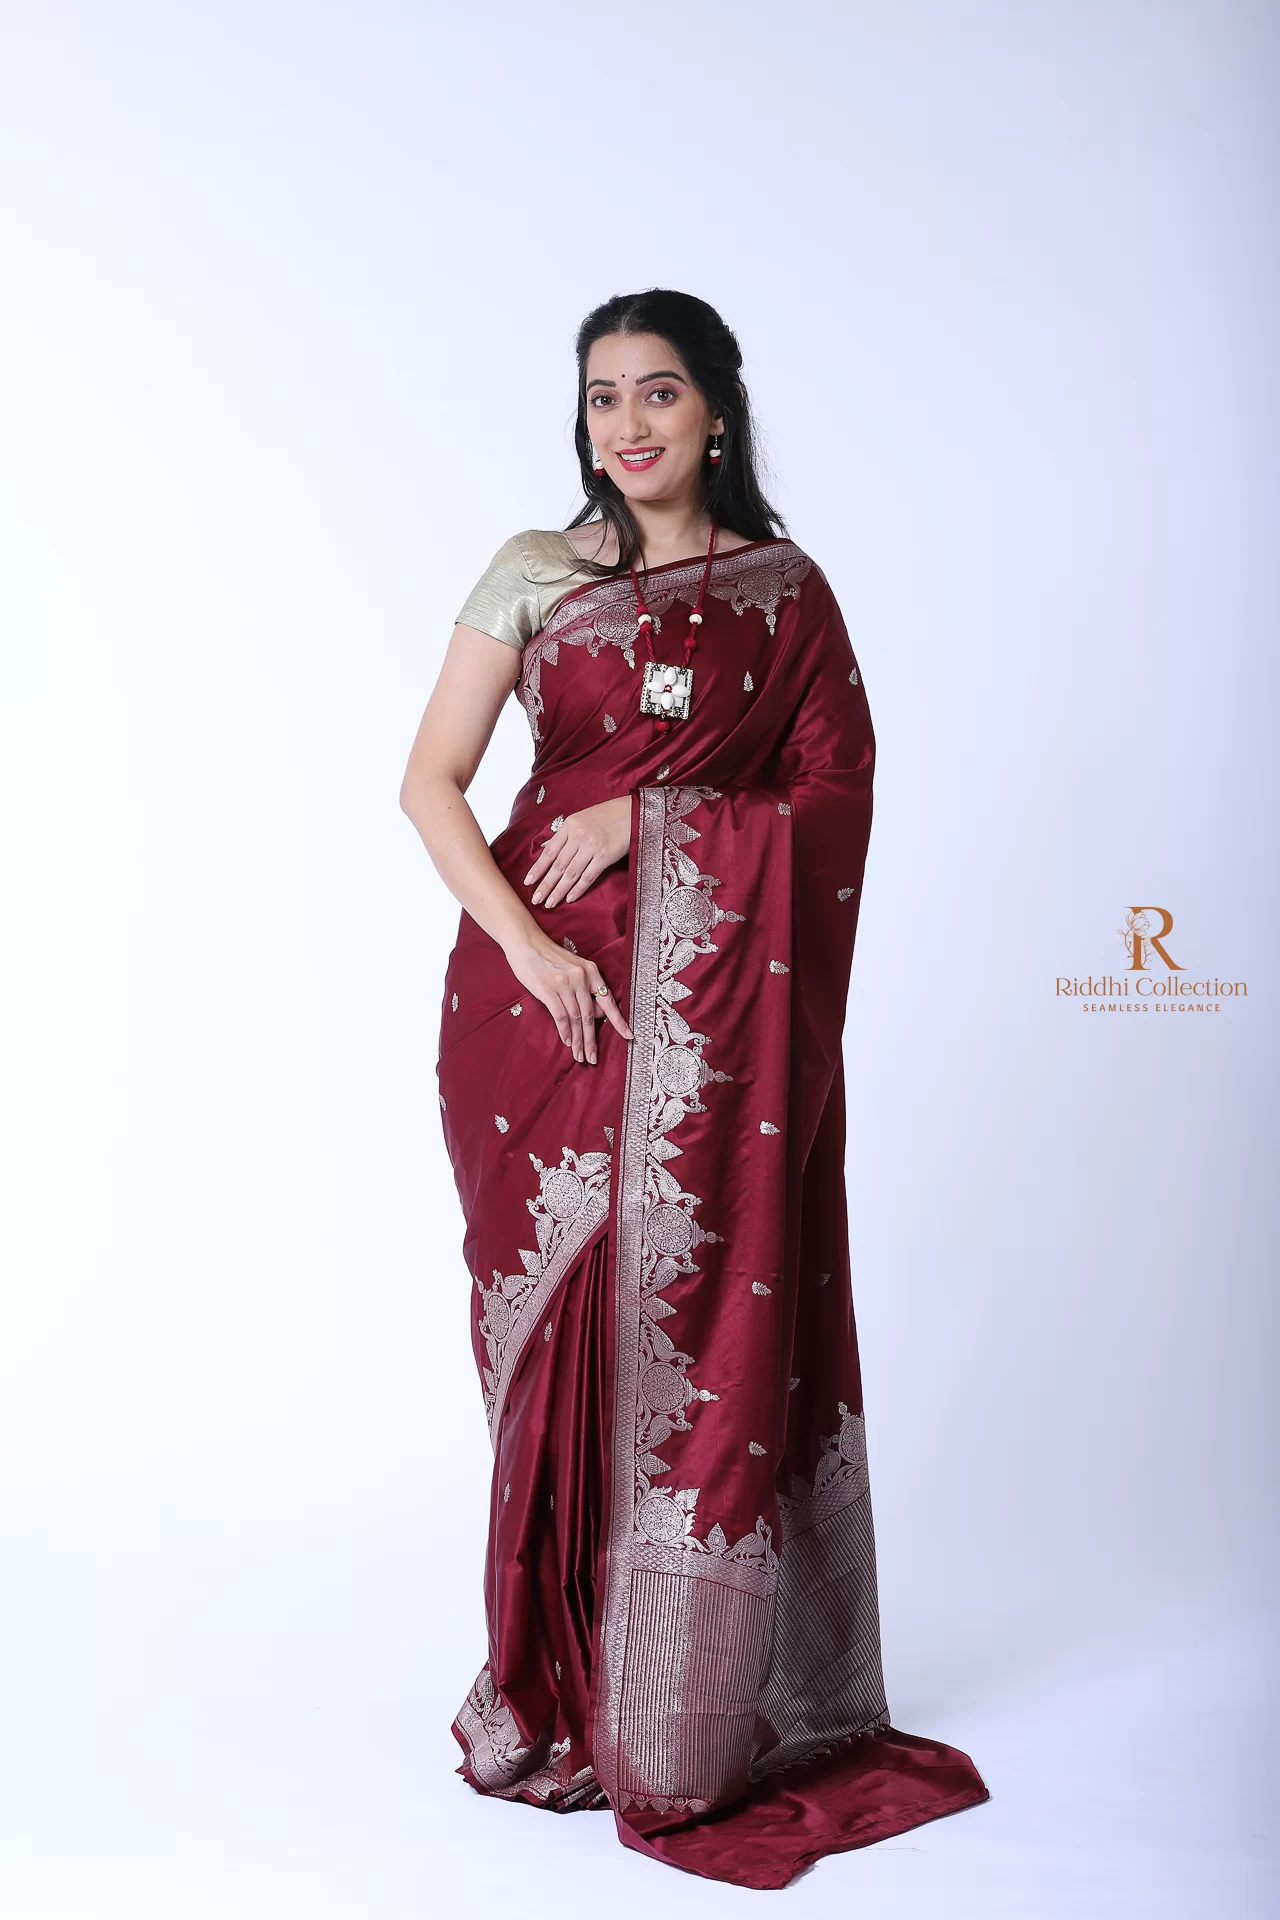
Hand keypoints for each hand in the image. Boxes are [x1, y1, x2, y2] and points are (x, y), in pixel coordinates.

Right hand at [504, 929, 633, 1064]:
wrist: (526, 941)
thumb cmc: (549, 957)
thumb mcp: (573, 968)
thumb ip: (585, 988)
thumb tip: (595, 1015)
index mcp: (591, 971)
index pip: (608, 1002)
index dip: (618, 1021)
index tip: (628, 1036)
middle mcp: (581, 977)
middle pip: (590, 1016)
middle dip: (592, 1040)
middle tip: (593, 1058)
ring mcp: (565, 983)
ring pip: (575, 1018)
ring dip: (578, 1040)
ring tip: (579, 1055)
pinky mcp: (548, 989)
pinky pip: (560, 1016)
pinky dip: (564, 1031)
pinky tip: (567, 1041)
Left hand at [522, 796, 631, 908]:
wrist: (633, 812)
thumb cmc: (608, 815)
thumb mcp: (581, 818)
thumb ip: (563, 834)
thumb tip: (545, 847)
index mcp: (569, 825)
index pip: (549, 851)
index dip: (537, 868)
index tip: (527, 882)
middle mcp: (578, 836)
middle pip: (557, 865)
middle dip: (545, 884)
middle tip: (535, 899)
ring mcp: (591, 846)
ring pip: (570, 873)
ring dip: (559, 890)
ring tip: (549, 903)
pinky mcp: (605, 856)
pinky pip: (588, 876)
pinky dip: (578, 889)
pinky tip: (570, 899)